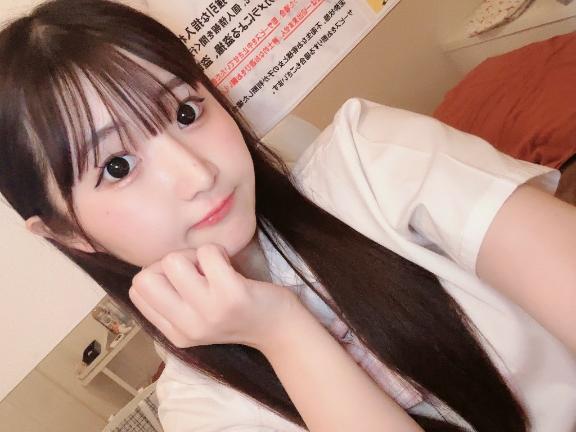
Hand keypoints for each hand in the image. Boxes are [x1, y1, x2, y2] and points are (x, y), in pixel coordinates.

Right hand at [128, 244, 298, 350]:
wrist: (279, 328)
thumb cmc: (237, 313)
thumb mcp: (197, 318)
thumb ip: (172, 301)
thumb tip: (149, 269)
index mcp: (175, 334)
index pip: (137, 291)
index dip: (158, 274)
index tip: (184, 279)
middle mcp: (188, 328)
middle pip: (146, 276)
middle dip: (170, 263)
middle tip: (197, 271)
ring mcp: (209, 312)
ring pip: (173, 260)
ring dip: (195, 255)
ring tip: (215, 269)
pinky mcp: (232, 295)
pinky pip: (207, 252)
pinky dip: (218, 251)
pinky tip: (230, 267)